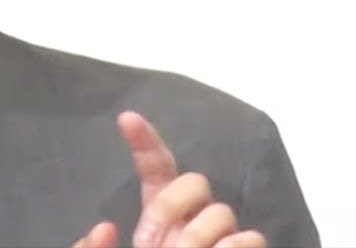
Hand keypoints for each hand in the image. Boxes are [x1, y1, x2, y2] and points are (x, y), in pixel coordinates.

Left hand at [70, 112, 266, 247]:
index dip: (146, 143)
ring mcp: (220, 244)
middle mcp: (192, 228)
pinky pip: (250, 238)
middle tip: (150, 246)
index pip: (157, 171)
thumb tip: (106, 228)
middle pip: (195, 183)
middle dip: (171, 207)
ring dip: (197, 238)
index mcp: (158, 223)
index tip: (127, 119)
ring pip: (221, 213)